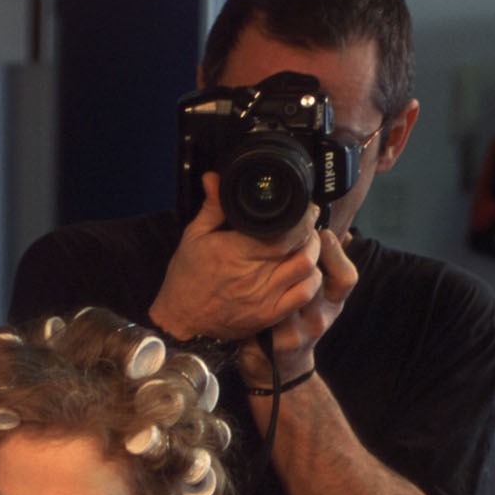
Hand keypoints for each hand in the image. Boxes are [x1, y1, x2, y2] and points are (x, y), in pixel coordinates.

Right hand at [150, 176, 329, 342]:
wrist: (181, 318)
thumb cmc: (187, 277)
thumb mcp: (194, 236)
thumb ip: (212, 206)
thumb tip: (215, 176)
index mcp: (235, 252)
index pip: (284, 231)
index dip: (302, 217)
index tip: (306, 208)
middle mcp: (253, 276)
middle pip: (300, 248)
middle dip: (310, 231)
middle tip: (308, 223)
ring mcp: (263, 298)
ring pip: (306, 270)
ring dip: (313, 254)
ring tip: (307, 244)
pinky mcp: (268, 315)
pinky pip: (302, 296)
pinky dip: (310, 280)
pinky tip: (304, 272)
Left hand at [235, 228, 357, 388]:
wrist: (279, 371)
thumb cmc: (295, 324)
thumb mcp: (318, 299)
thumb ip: (327, 267)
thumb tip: (345, 234)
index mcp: (333, 303)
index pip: (346, 277)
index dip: (335, 253)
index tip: (321, 235)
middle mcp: (321, 318)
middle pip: (315, 280)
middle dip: (298, 256)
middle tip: (284, 238)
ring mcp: (302, 331)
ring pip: (290, 294)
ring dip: (276, 273)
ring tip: (263, 256)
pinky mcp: (280, 342)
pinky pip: (270, 310)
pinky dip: (259, 295)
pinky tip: (250, 283)